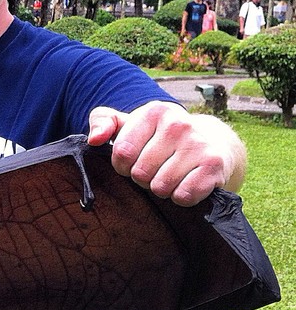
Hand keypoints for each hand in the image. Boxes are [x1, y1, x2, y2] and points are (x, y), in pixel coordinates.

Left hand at [87, 101, 245, 206]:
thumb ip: (102, 122)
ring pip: (160, 187)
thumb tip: (94, 139)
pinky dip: (180, 197)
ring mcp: (199, 143)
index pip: (122, 152)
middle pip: (140, 172)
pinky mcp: (215, 165)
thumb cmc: (159, 136)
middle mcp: (178, 124)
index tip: (132, 161)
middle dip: (142, 178)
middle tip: (154, 169)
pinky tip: (185, 184)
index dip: (122, 165)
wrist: (210, 142)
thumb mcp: (128, 123)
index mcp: (154, 112)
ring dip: (161, 189)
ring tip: (169, 176)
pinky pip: (183, 196)